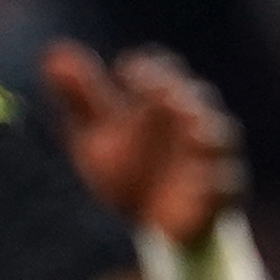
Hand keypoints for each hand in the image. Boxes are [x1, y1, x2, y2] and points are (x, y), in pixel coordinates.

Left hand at [44, 41, 244, 244]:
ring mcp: (210, 159)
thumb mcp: (95, 134)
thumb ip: (80, 97)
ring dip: (207, 133)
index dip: (147, 70)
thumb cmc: (127, 169)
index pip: (161, 72)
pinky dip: (215, 184)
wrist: (152, 225)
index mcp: (163, 100)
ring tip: (194, 132)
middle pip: (196, 97)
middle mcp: (192, 122)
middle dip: (181, 94)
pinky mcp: (221, 196)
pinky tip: (200, 183)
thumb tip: (53, 53)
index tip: (124, 73)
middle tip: (162, 95)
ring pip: (219, 137)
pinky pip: (226, 186)